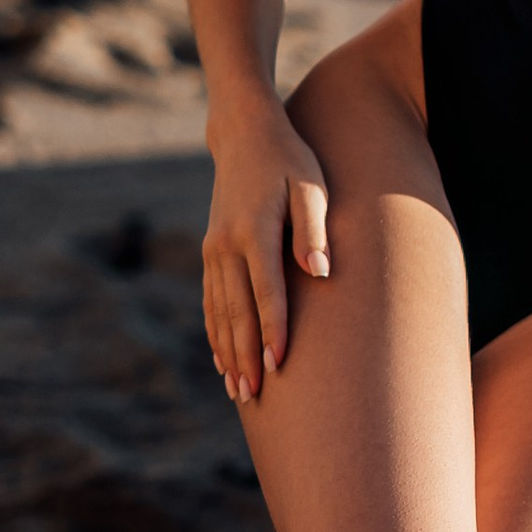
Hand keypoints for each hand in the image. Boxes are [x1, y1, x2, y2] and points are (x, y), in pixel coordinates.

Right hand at [201, 109, 330, 405]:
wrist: (243, 134)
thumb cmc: (289, 160)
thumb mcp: (310, 184)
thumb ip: (313, 228)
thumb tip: (320, 272)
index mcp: (253, 230)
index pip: (266, 291)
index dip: (273, 331)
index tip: (280, 365)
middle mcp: (225, 245)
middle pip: (236, 311)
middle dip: (245, 356)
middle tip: (255, 397)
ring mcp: (213, 250)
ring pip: (219, 312)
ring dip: (228, 353)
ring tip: (239, 392)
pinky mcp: (210, 252)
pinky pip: (211, 302)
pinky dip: (215, 334)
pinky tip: (222, 361)